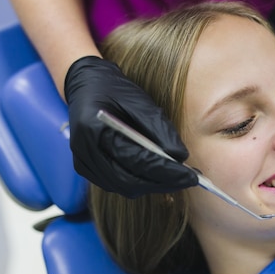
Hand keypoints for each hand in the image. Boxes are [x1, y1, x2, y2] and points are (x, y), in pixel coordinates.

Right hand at [64, 56, 197, 196]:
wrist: (86, 86)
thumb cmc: (114, 90)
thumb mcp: (140, 101)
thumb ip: (159, 129)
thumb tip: (181, 156)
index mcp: (93, 130)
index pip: (135, 160)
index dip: (166, 171)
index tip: (191, 176)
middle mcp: (83, 152)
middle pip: (128, 181)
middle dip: (162, 183)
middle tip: (189, 180)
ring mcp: (83, 163)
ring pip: (124, 187)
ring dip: (153, 185)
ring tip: (177, 177)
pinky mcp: (87, 170)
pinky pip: (117, 184)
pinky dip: (140, 182)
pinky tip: (157, 174)